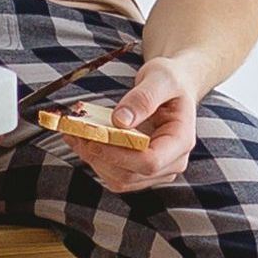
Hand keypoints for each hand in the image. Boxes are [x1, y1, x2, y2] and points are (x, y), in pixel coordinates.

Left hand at [80, 57, 205, 192]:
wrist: (173, 86)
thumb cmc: (171, 80)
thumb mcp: (161, 78)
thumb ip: (143, 98)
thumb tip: (120, 120)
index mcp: (182, 140)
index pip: (151, 162)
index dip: (120, 155)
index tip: (95, 138)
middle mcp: (172, 161)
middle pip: (131, 174)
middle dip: (100, 156)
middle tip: (77, 132)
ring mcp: (157, 170)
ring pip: (119, 179)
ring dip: (93, 160)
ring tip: (75, 134)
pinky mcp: (141, 169)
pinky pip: (114, 173)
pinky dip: (95, 159)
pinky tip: (82, 141)